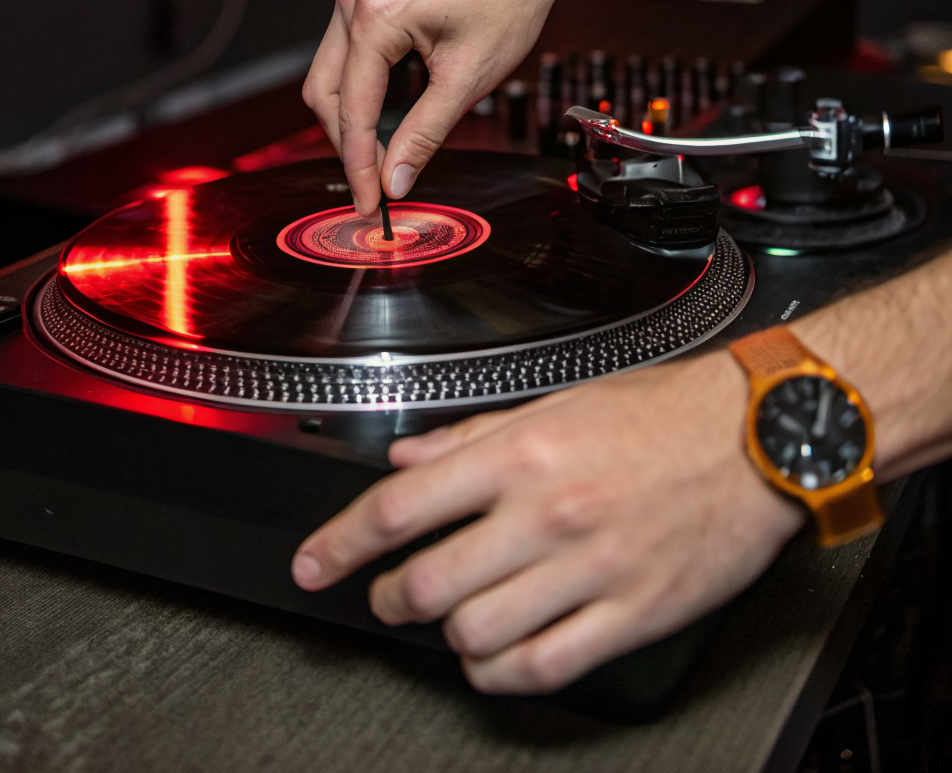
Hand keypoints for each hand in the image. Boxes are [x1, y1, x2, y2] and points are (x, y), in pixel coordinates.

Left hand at [291, 351, 803, 693]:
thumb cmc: (664, 413)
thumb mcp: (559, 400)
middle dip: (389, 597)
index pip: (400, 506)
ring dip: (447, 637)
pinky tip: (498, 658)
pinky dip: (502, 674)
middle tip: (387, 595)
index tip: (315, 563)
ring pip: (477, 634)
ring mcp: (589, 569)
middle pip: (427, 582)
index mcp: (523, 452)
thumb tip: (407, 458)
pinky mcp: (632, 614)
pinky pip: (544, 667)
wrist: (759, 435)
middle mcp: (547, 512)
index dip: (341, 541)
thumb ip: (473, 435)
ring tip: (452, 622)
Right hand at [302, 0, 577, 214]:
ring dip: (352, 117)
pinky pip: (348, 49)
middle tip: (375, 184)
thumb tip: (396, 179)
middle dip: (348, 144)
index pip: (353, 109)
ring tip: (382, 155)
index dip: (359, 165)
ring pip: (331, 71)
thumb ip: (425, 133)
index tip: (371, 203)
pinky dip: (361, 87)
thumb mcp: (470, 75)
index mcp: (375, 14)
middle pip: (326, 92)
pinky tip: (387, 115)